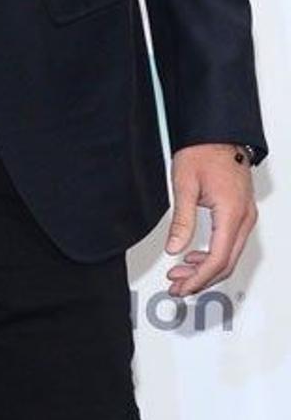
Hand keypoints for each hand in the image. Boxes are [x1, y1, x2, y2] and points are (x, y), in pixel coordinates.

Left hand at [164, 144, 256, 296]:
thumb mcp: (184, 185)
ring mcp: (246, 216)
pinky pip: (230, 243)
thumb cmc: (202, 151)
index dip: (199, 279)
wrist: (217, 133)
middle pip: (226, 263)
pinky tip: (193, 257)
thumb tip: (174, 249)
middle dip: (201, 280)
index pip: (218, 259)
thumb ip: (181, 221)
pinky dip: (212, 255)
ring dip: (205, 269)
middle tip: (177, 287)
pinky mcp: (241, 212)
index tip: (182, 287)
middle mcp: (244, 218)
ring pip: (229, 255)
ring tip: (180, 274)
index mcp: (232, 213)